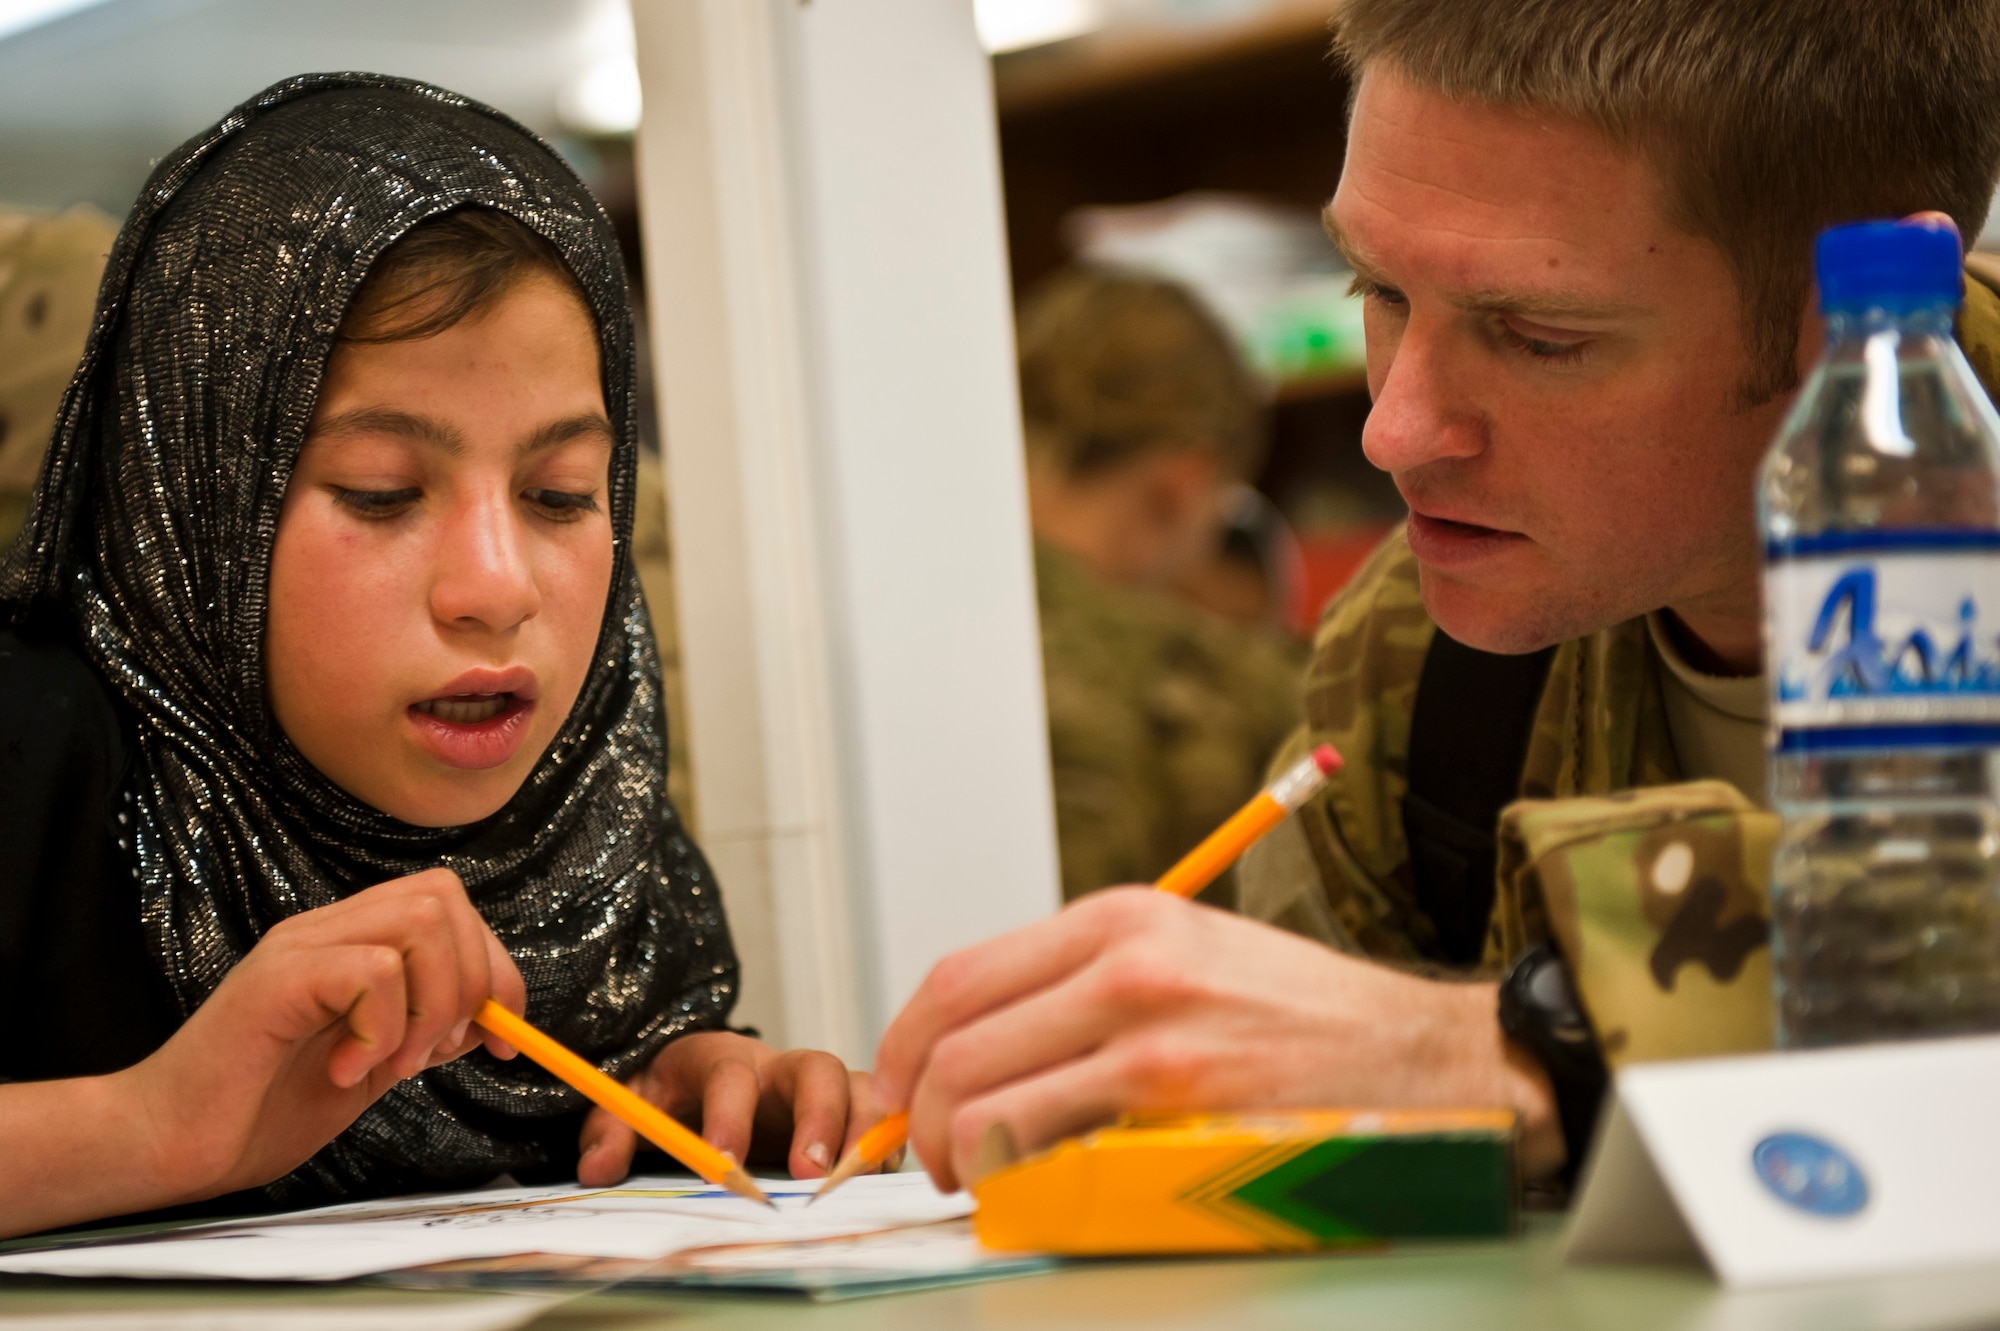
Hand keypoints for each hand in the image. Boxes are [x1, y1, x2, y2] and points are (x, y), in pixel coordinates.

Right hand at [127, 867, 524, 1202]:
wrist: (173, 1144)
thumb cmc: (264, 1107)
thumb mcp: (376, 1063)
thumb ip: (426, 1028)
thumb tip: (493, 1012)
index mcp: (352, 941)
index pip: (452, 908)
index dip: (495, 968)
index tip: (498, 1037)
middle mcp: (327, 929)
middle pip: (444, 898)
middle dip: (471, 982)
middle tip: (435, 1053)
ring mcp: (299, 947)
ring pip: (420, 921)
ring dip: (431, 1004)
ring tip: (392, 1062)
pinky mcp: (277, 980)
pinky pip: (372, 970)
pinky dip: (383, 1027)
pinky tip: (349, 1069)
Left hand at [576, 1032, 882, 1185]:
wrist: (701, 1079)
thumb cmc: (671, 1094)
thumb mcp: (632, 1103)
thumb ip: (613, 1129)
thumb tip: (597, 1168)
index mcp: (720, 1057)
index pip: (731, 1075)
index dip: (731, 1116)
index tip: (722, 1165)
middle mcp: (778, 1067)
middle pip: (815, 1068)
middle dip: (819, 1118)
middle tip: (809, 1173)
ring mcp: (818, 1088)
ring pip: (859, 1089)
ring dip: (864, 1132)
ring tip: (857, 1178)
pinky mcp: (845, 1113)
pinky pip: (880, 1118)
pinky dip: (886, 1144)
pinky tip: (879, 1175)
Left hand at [873, 887, 1561, 1192]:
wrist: (1421, 1056)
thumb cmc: (1298, 1019)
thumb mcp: (1187, 954)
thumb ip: (1084, 985)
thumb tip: (975, 1044)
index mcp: (1121, 917)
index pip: (960, 976)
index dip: (902, 1043)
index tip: (894, 1088)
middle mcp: (1127, 959)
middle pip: (955, 1039)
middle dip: (915, 1112)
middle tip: (925, 1153)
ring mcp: (1151, 1030)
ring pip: (984, 1096)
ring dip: (953, 1151)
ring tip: (972, 1175)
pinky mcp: (1177, 1100)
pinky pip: (1045, 1143)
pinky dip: (1008, 1174)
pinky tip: (1023, 1186)